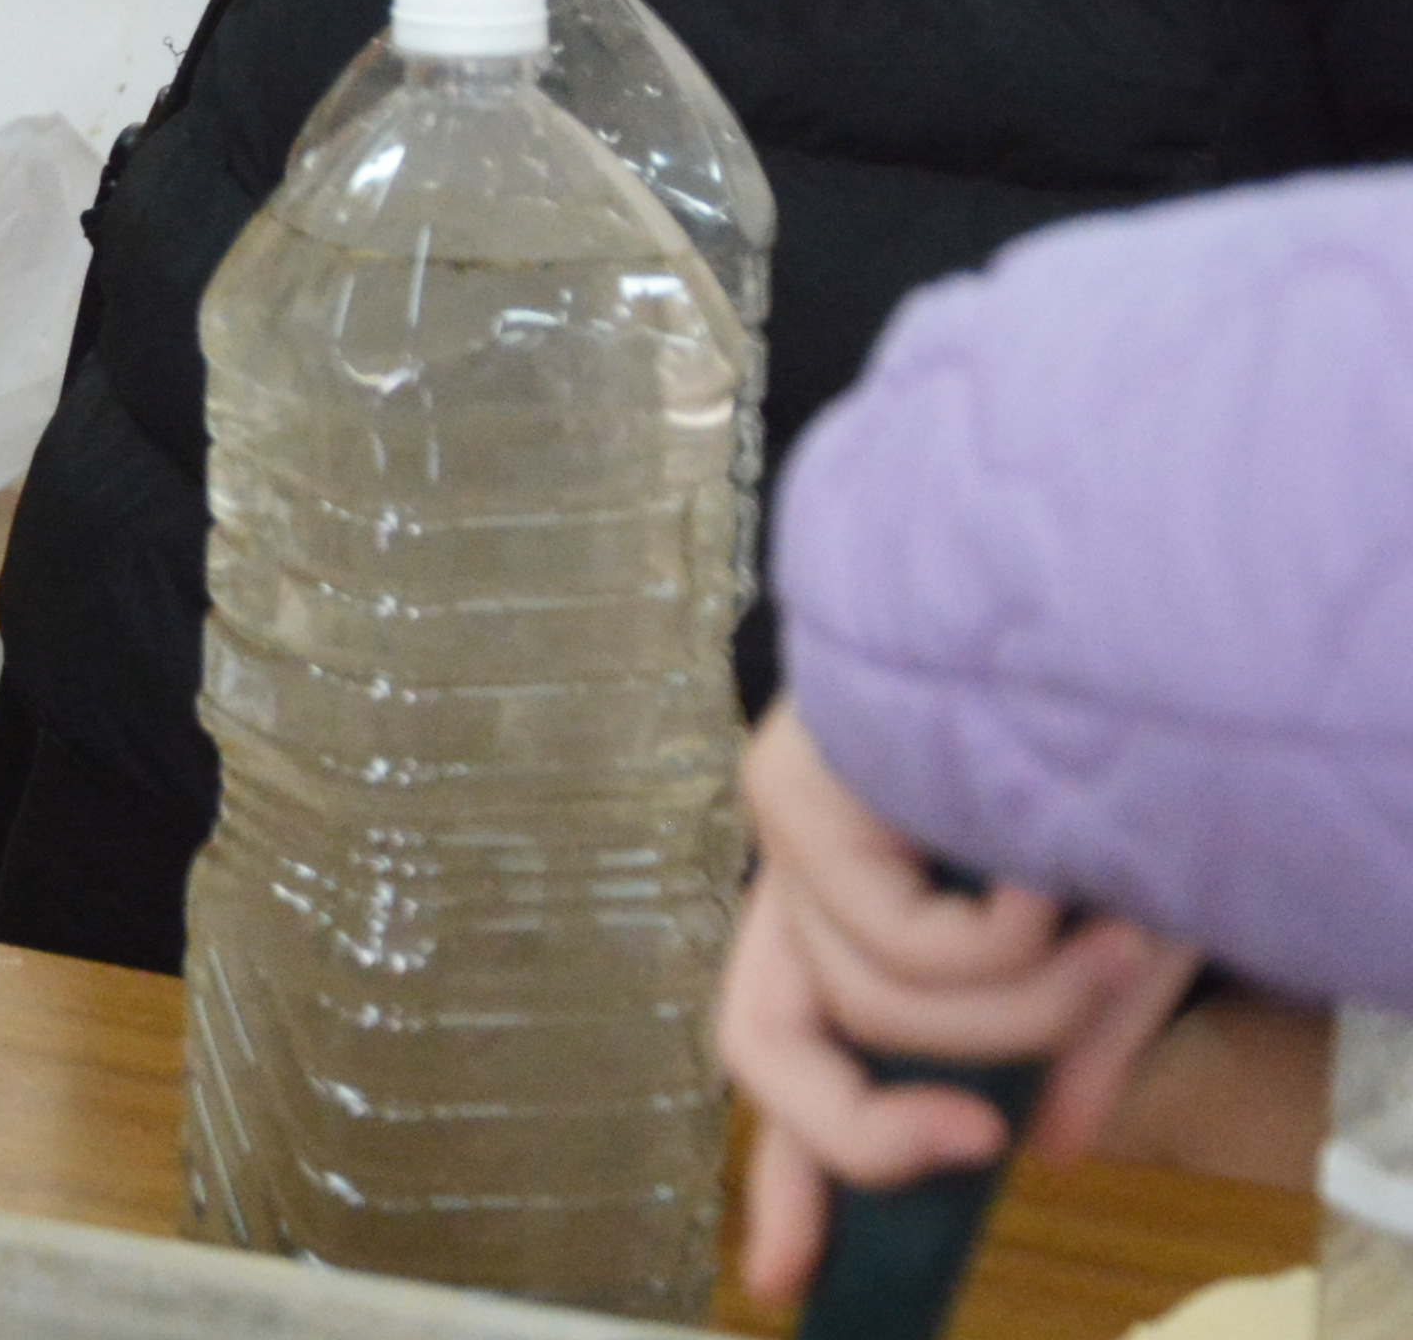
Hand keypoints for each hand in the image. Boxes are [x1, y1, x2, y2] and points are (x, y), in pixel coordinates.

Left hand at [721, 704, 1201, 1299]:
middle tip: (969, 1140)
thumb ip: (1063, 1044)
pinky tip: (1047, 860)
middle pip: (763, 1044)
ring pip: (871, 1008)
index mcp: (865, 904)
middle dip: (861, 1128)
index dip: (788, 1172)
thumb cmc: (1135, 765)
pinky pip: (898, 946)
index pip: (789, 1050)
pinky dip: (1008, 938)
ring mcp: (793, 820)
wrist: (1144, 633)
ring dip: (1020, 1003)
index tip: (786, 1282)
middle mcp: (807, 866)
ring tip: (1099, 926)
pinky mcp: (798, 783)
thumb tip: (1036, 1148)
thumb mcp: (1117, 941)